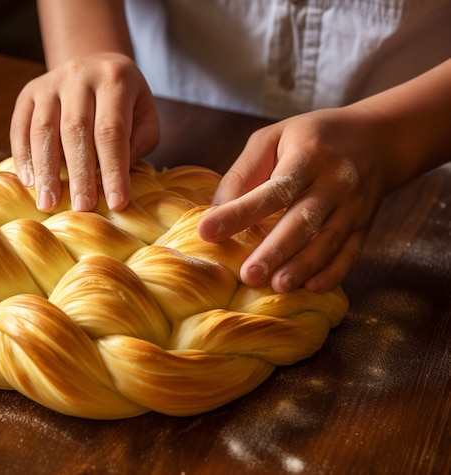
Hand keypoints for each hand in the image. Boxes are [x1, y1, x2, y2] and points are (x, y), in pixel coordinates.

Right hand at [10, 52, 159, 210]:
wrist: (96, 65)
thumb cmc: (126, 103)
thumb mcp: (145, 118)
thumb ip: (137, 144)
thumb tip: (113, 177)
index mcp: (115, 78)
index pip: (112, 131)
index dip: (113, 170)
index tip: (116, 203)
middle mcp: (80, 74)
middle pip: (76, 130)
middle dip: (79, 174)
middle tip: (81, 207)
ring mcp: (50, 82)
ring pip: (44, 129)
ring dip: (46, 170)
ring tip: (49, 203)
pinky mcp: (29, 92)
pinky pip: (20, 126)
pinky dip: (23, 156)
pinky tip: (30, 182)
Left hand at [198, 106, 392, 292]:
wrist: (378, 139)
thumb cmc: (312, 139)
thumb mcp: (274, 138)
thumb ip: (244, 173)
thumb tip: (217, 211)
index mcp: (308, 156)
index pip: (272, 189)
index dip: (239, 212)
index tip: (206, 231)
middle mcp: (335, 181)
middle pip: (303, 220)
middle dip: (275, 250)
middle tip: (248, 275)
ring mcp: (354, 206)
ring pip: (328, 241)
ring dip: (302, 266)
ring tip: (277, 287)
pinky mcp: (365, 225)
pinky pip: (351, 252)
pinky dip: (334, 272)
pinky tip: (312, 287)